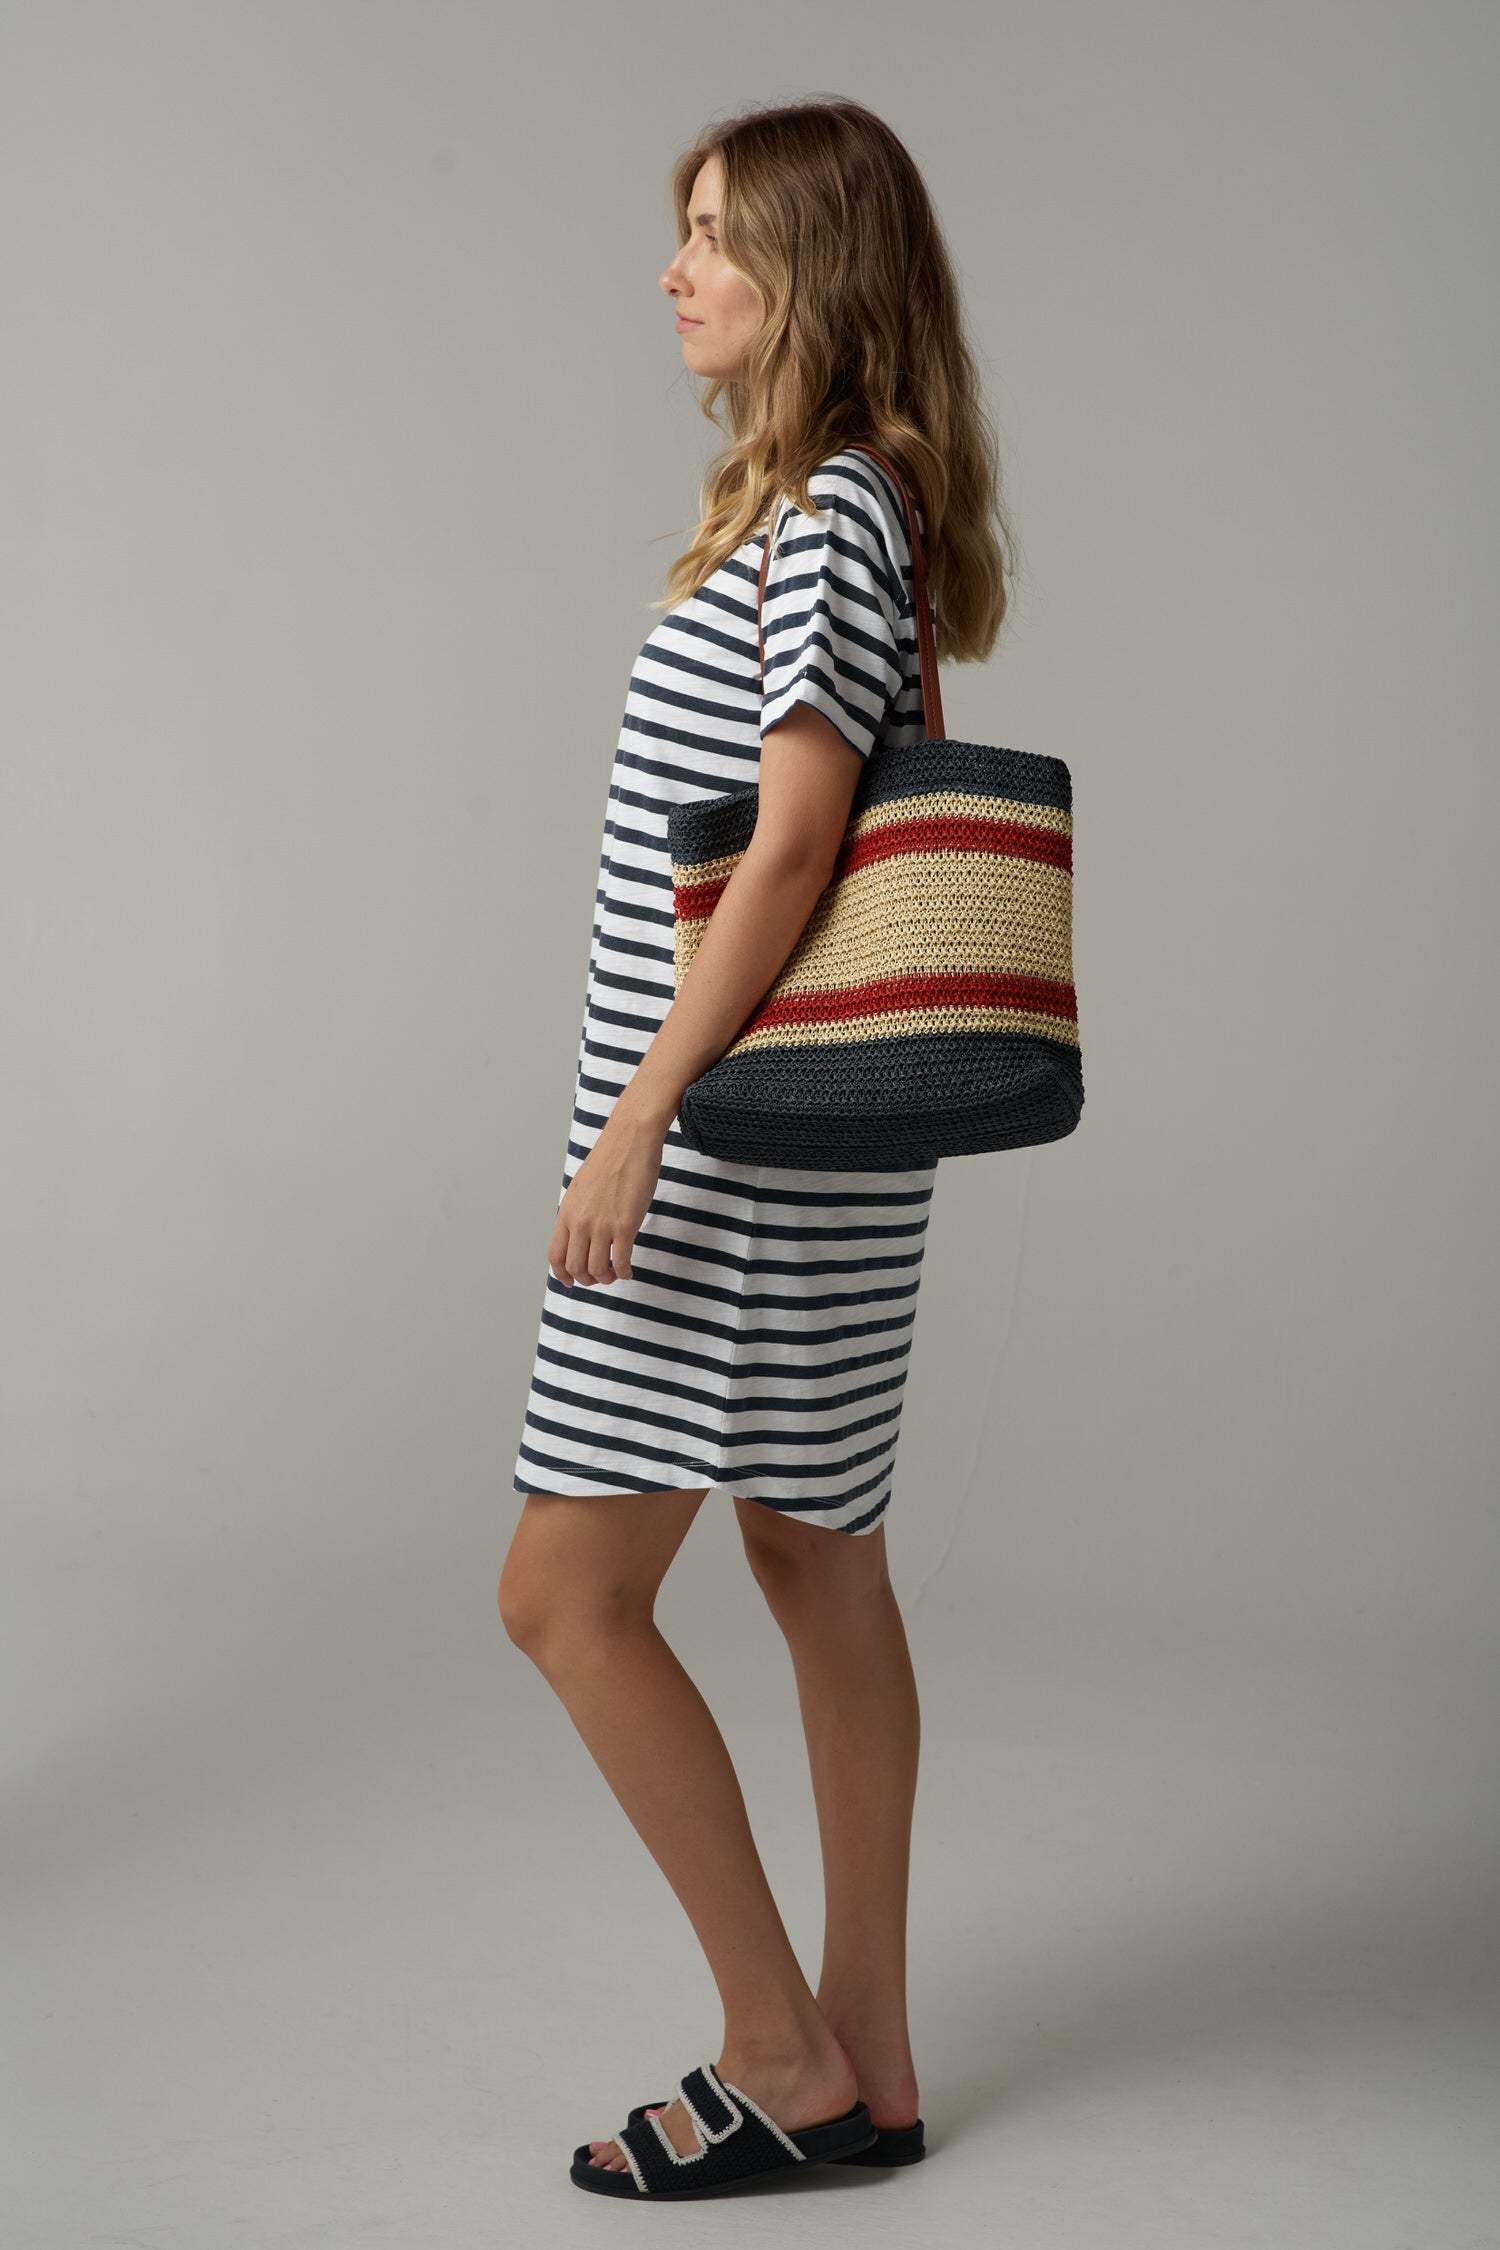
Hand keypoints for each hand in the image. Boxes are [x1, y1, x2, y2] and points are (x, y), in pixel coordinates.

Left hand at [547, 1116, 663, 1286]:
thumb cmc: (611, 1161)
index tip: (572, 1281)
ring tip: (616, 1274)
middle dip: (587, 1280)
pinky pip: (621, 1261)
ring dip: (607, 1278)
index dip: (562, 1274)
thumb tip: (581, 1234)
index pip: (555, 1255)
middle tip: (601, 1277)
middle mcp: (580, 1222)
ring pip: (597, 1269)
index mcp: (567, 1212)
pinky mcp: (625, 1225)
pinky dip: (625, 1272)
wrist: (630, 1140)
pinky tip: (629, 1270)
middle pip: (575, 1267)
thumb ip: (579, 1212)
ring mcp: (602, 1225)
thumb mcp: (582, 1189)